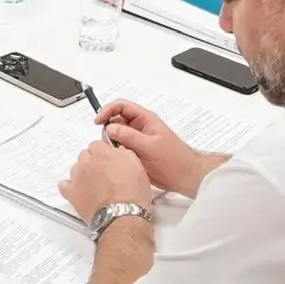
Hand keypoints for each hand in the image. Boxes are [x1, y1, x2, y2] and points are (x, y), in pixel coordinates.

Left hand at [59, 136, 155, 223]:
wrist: (122, 215)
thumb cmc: (132, 192)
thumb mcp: (136, 164)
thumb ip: (123, 153)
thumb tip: (118, 151)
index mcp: (101, 153)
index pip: (97, 144)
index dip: (105, 153)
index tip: (111, 161)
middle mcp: (86, 162)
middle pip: (85, 156)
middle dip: (94, 162)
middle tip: (106, 174)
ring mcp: (77, 177)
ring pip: (76, 169)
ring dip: (83, 174)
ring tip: (95, 185)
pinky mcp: (72, 193)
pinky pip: (64, 185)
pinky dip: (70, 186)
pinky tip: (78, 190)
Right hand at [92, 100, 218, 197]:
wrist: (186, 177)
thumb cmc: (173, 160)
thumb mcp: (149, 146)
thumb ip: (129, 136)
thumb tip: (109, 128)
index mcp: (145, 119)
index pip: (121, 106)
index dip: (108, 111)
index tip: (98, 121)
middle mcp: (140, 127)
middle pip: (117, 120)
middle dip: (108, 128)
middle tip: (106, 141)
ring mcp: (138, 140)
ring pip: (117, 135)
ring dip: (111, 141)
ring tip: (112, 152)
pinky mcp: (136, 153)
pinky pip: (121, 148)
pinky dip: (116, 152)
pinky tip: (116, 160)